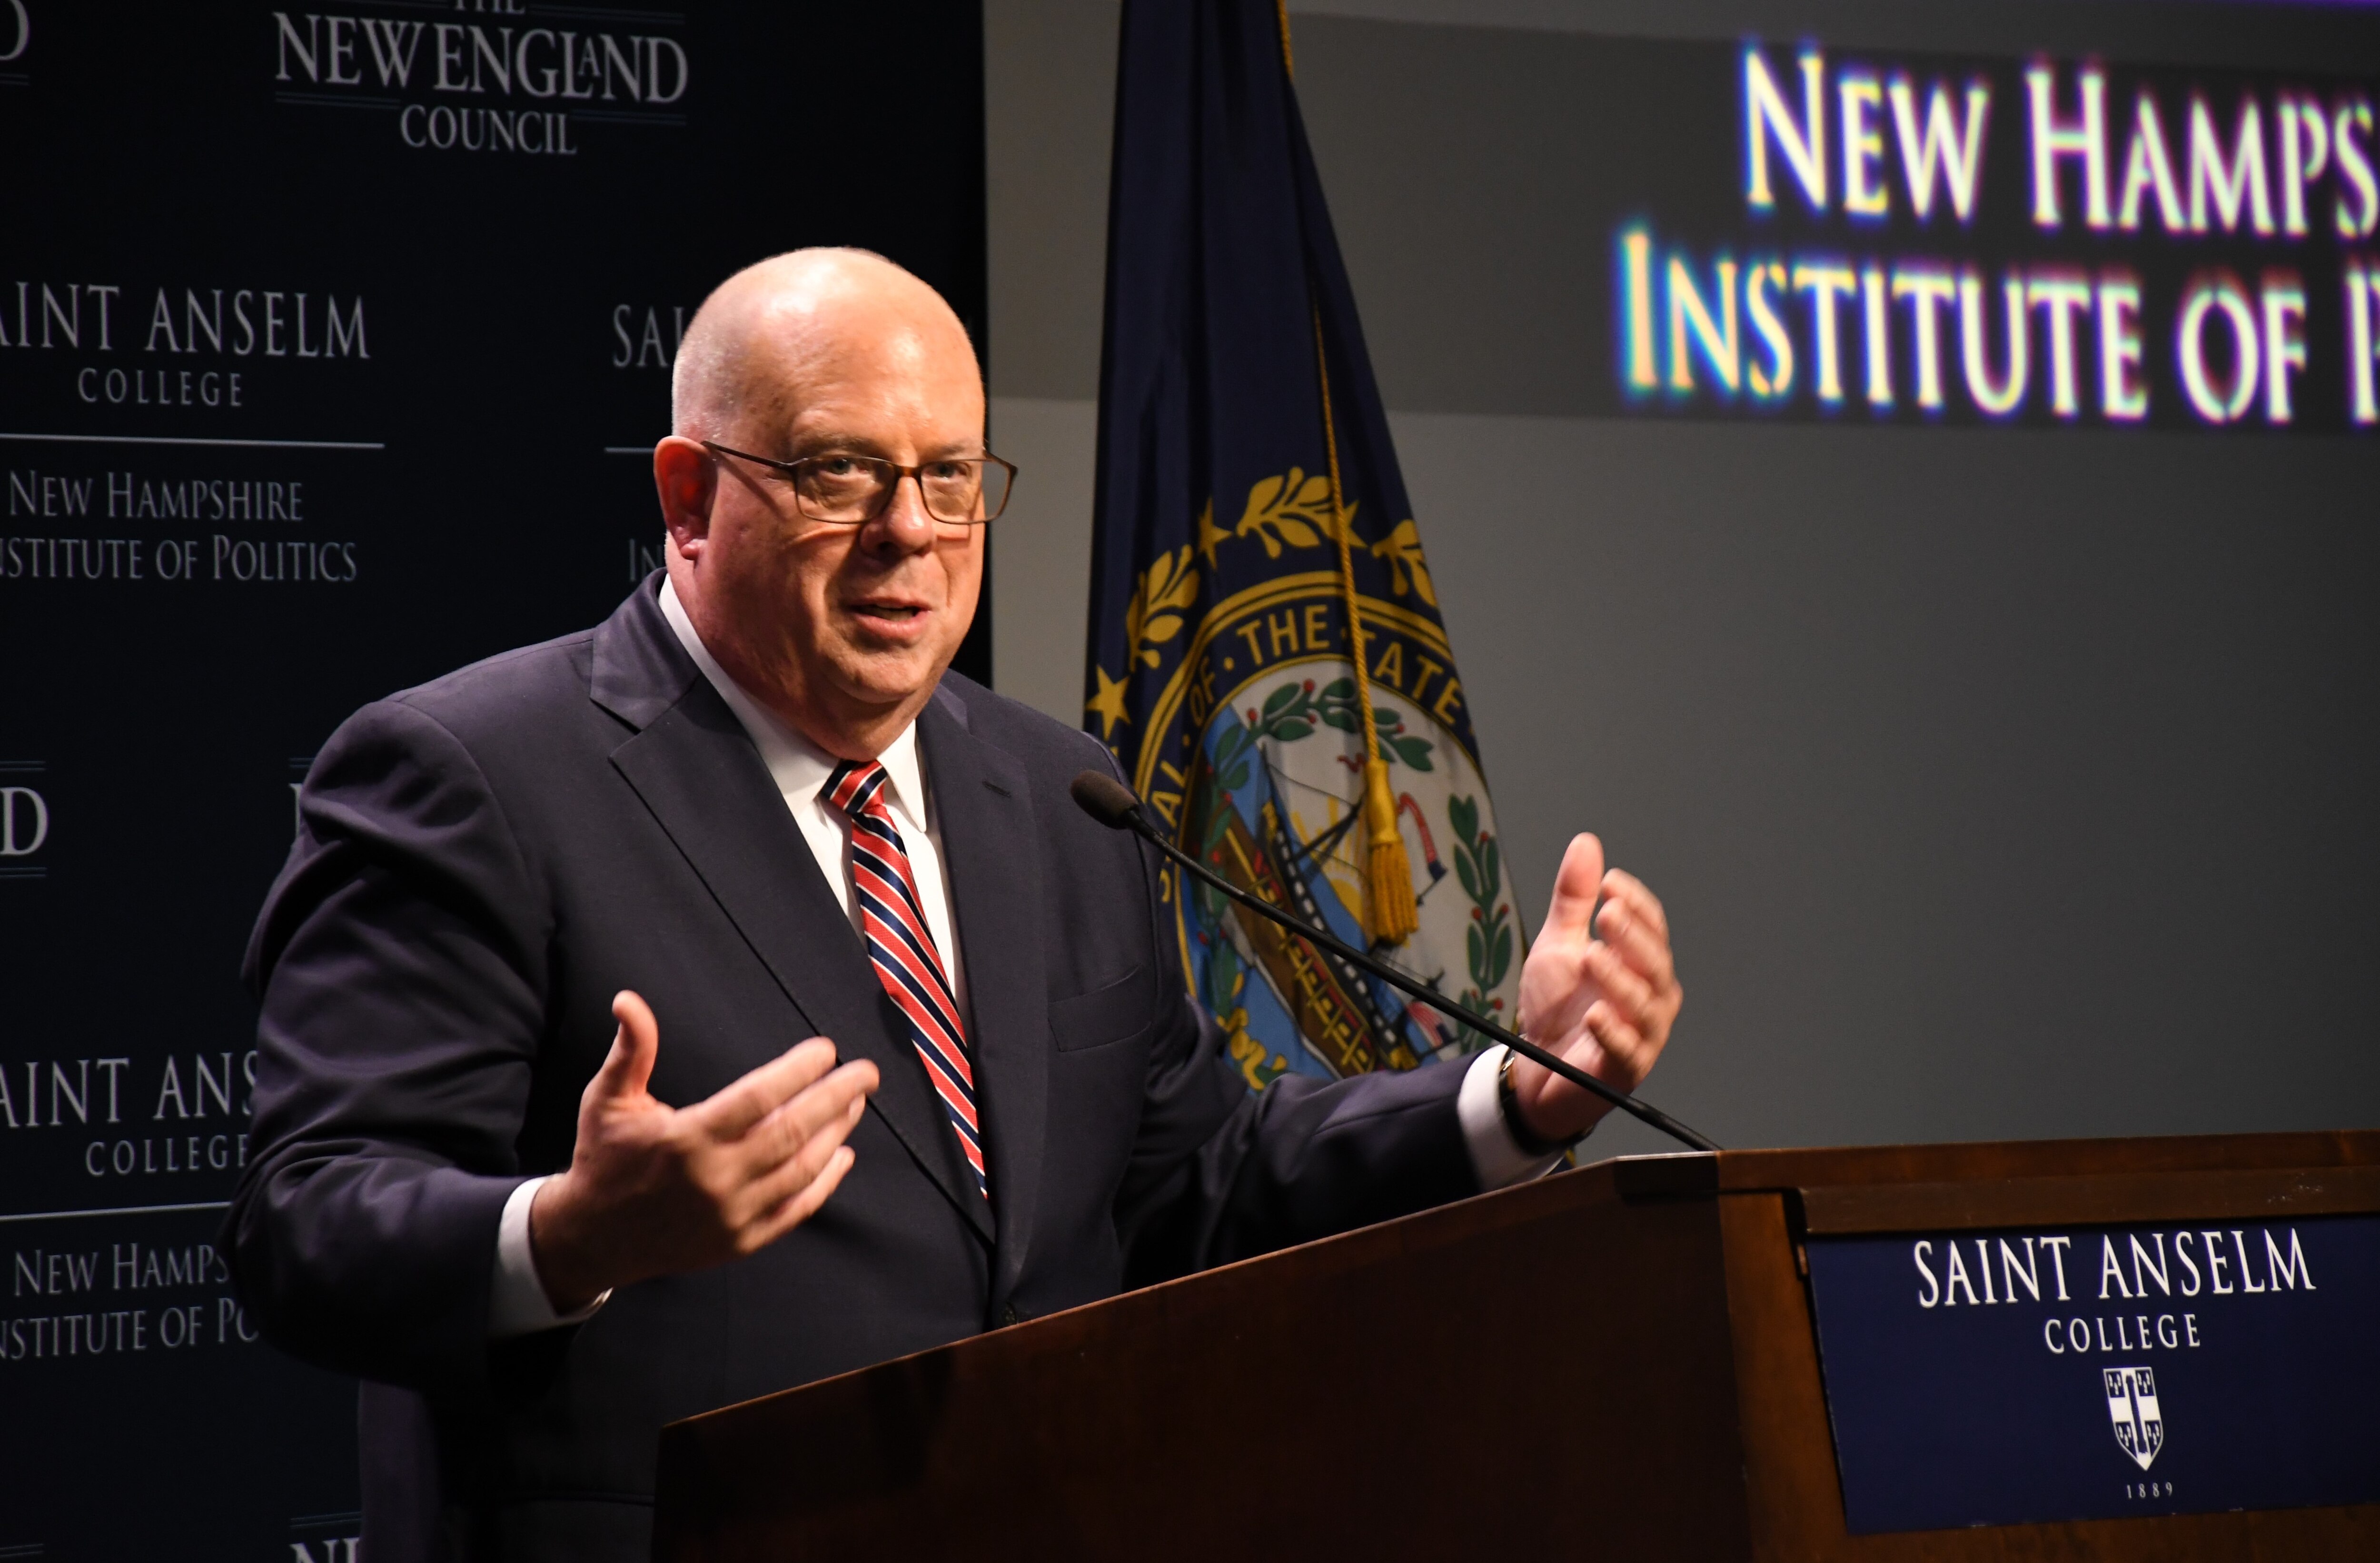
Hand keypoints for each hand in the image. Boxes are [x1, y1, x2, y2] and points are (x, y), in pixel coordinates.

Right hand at [528, 991, 879, 1312]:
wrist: (593, 1240)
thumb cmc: (604, 1160)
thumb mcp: (607, 1101)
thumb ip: (630, 1051)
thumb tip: (628, 1000)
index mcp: (686, 1139)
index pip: (758, 1097)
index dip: (799, 1070)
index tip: (826, 1048)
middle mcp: (715, 1180)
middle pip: (794, 1131)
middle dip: (837, 1096)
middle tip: (867, 1072)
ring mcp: (732, 1215)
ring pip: (802, 1169)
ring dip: (837, 1133)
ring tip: (856, 1103)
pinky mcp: (741, 1241)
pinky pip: (796, 1209)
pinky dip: (825, 1182)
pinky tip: (842, 1155)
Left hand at [1505, 834, 1681, 1145]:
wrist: (1534, 1070)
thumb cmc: (1555, 1009)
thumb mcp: (1558, 947)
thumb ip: (1573, 902)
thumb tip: (1587, 843)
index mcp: (1640, 965)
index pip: (1652, 928)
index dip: (1636, 904)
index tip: (1610, 881)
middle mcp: (1651, 998)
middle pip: (1655, 963)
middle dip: (1633, 937)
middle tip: (1606, 912)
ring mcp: (1642, 1036)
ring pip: (1644, 1005)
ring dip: (1619, 979)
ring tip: (1591, 955)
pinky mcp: (1624, 1071)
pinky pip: (1626, 1051)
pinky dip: (1612, 1034)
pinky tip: (1594, 1015)